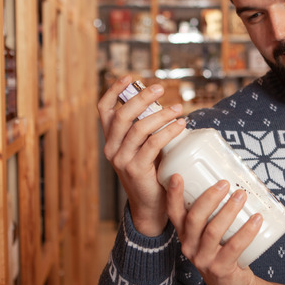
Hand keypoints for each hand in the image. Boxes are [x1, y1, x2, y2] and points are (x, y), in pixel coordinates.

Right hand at [97, 76, 186, 235]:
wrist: (151, 206)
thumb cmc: (152, 172)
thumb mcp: (144, 147)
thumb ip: (148, 129)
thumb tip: (164, 103)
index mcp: (111, 139)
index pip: (104, 110)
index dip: (114, 91)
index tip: (130, 77)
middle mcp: (111, 148)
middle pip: (122, 115)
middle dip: (141, 97)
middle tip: (161, 87)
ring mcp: (121, 160)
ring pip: (138, 128)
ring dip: (160, 114)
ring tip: (178, 108)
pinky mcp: (136, 170)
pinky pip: (152, 144)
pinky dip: (168, 132)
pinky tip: (180, 126)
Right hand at [167, 175, 262, 284]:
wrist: (231, 284)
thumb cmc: (221, 250)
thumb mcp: (209, 233)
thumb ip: (212, 212)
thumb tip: (233, 179)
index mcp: (185, 234)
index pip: (174, 213)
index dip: (173, 195)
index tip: (177, 177)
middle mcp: (189, 246)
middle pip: (194, 219)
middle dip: (209, 198)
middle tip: (225, 183)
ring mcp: (204, 259)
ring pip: (213, 231)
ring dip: (228, 211)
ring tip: (241, 195)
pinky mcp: (220, 268)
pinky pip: (234, 247)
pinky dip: (246, 231)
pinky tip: (256, 219)